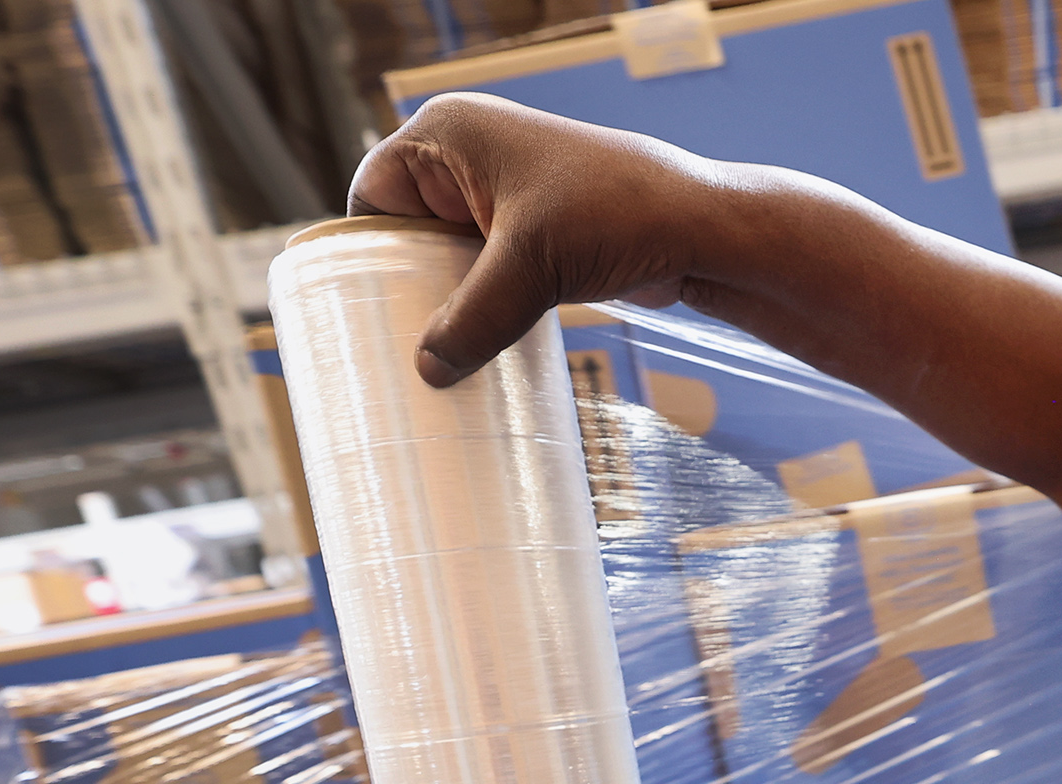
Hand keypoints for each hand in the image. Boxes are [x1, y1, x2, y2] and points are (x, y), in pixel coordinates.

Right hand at [347, 93, 738, 387]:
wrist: (699, 230)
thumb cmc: (617, 214)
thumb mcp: (532, 266)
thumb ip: (474, 317)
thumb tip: (428, 370)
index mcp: (449, 135)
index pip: (374, 195)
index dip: (367, 251)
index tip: (362, 311)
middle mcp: (468, 159)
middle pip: (407, 232)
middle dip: (404, 286)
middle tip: (391, 349)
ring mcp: (501, 198)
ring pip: (447, 260)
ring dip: (445, 305)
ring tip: (428, 361)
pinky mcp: (532, 235)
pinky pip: (484, 276)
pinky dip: (479, 310)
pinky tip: (471, 354)